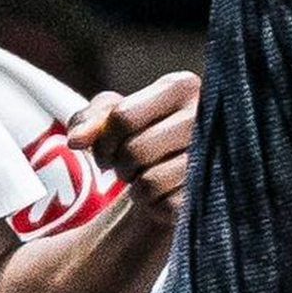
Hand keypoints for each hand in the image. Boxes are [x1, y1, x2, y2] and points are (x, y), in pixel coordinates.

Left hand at [67, 72, 201, 227]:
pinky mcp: (214, 190)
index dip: (103, 139)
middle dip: (121, 165)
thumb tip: (77, 140)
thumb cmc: (144, 135)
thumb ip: (90, 119)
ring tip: (150, 177)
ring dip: (138, 187)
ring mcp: (214, 154)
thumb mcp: (113, 115)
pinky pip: (165, 206)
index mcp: (182, 86)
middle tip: (130, 165)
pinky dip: (155, 205)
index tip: (107, 147)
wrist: (180, 169)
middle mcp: (205, 116)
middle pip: (135, 151)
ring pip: (150, 181)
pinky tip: (166, 193)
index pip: (123, 117)